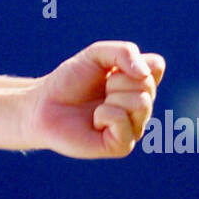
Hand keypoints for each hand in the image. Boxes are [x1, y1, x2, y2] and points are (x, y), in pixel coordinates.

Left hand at [19, 41, 165, 158]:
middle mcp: (141, 108)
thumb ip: (124, 52)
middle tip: (99, 90)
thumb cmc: (70, 81)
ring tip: (95, 107)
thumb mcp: (96, 55)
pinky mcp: (121, 146)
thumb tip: (145, 74)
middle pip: (147, 85)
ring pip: (140, 103)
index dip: (129, 62)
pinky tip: (94, 121)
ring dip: (110, 98)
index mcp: (139, 86)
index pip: (156, 66)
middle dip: (116, 81)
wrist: (43, 105)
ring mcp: (134, 128)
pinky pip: (122, 121)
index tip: (108, 70)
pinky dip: (104, 115)